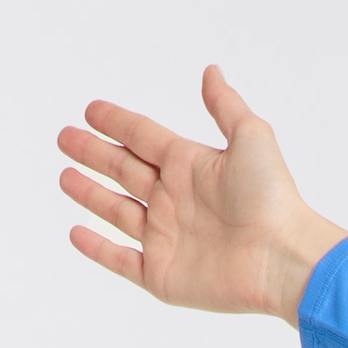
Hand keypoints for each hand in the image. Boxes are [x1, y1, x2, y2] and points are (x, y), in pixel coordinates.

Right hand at [57, 66, 346, 323]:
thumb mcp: (251, 137)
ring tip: (64, 177)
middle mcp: (175, 200)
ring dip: (90, 194)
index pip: (143, 138)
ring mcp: (167, 238)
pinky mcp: (163, 275)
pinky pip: (121, 260)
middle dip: (93, 154)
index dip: (116, 123)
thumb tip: (211, 71)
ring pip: (117, 211)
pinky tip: (76, 232)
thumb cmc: (272, 198)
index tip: (91, 110)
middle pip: (124, 170)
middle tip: (64, 137)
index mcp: (190, 166)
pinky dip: (97, 248)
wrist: (282, 259)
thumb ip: (226, 105)